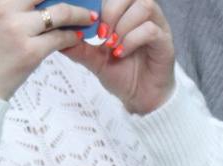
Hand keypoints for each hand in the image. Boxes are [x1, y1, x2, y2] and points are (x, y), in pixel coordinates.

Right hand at [0, 0, 99, 100]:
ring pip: (61, 12)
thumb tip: (46, 1)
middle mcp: (6, 8)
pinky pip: (61, 38)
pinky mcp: (30, 51)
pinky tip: (77, 37)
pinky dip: (73, 36)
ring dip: (80, 14)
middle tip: (85, 0)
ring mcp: (19, 29)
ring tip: (89, 17)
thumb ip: (15, 5)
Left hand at [62, 0, 176, 113]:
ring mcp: (158, 26)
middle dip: (111, 10)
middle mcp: (144, 14)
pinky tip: (122, 53)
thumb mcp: (95, 60)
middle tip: (101, 34)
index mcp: (128, 12)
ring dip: (124, 24)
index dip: (100, 3)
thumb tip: (57, 35)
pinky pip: (150, 30)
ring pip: (144, 6)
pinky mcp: (165, 42)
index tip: (88, 22)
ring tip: (112, 45)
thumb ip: (79, 47)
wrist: (141, 99)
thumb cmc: (123, 74)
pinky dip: (132, 40)